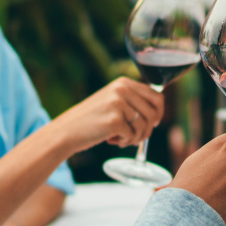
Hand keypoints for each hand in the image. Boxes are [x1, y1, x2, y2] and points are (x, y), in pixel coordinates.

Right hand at [49, 78, 165, 154]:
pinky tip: (112, 141)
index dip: (158, 113)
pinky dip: (126, 142)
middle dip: (148, 129)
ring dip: (136, 138)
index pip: (157, 96)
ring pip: (145, 126)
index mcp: (123, 83)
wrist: (67, 131)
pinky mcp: (114, 120)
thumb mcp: (112, 102)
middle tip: (134, 136)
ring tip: (121, 139)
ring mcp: (118, 104)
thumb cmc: (92, 120)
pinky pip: (133, 136)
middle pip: (154, 113)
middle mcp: (122, 90)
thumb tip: (158, 112)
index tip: (153, 123)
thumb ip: (132, 101)